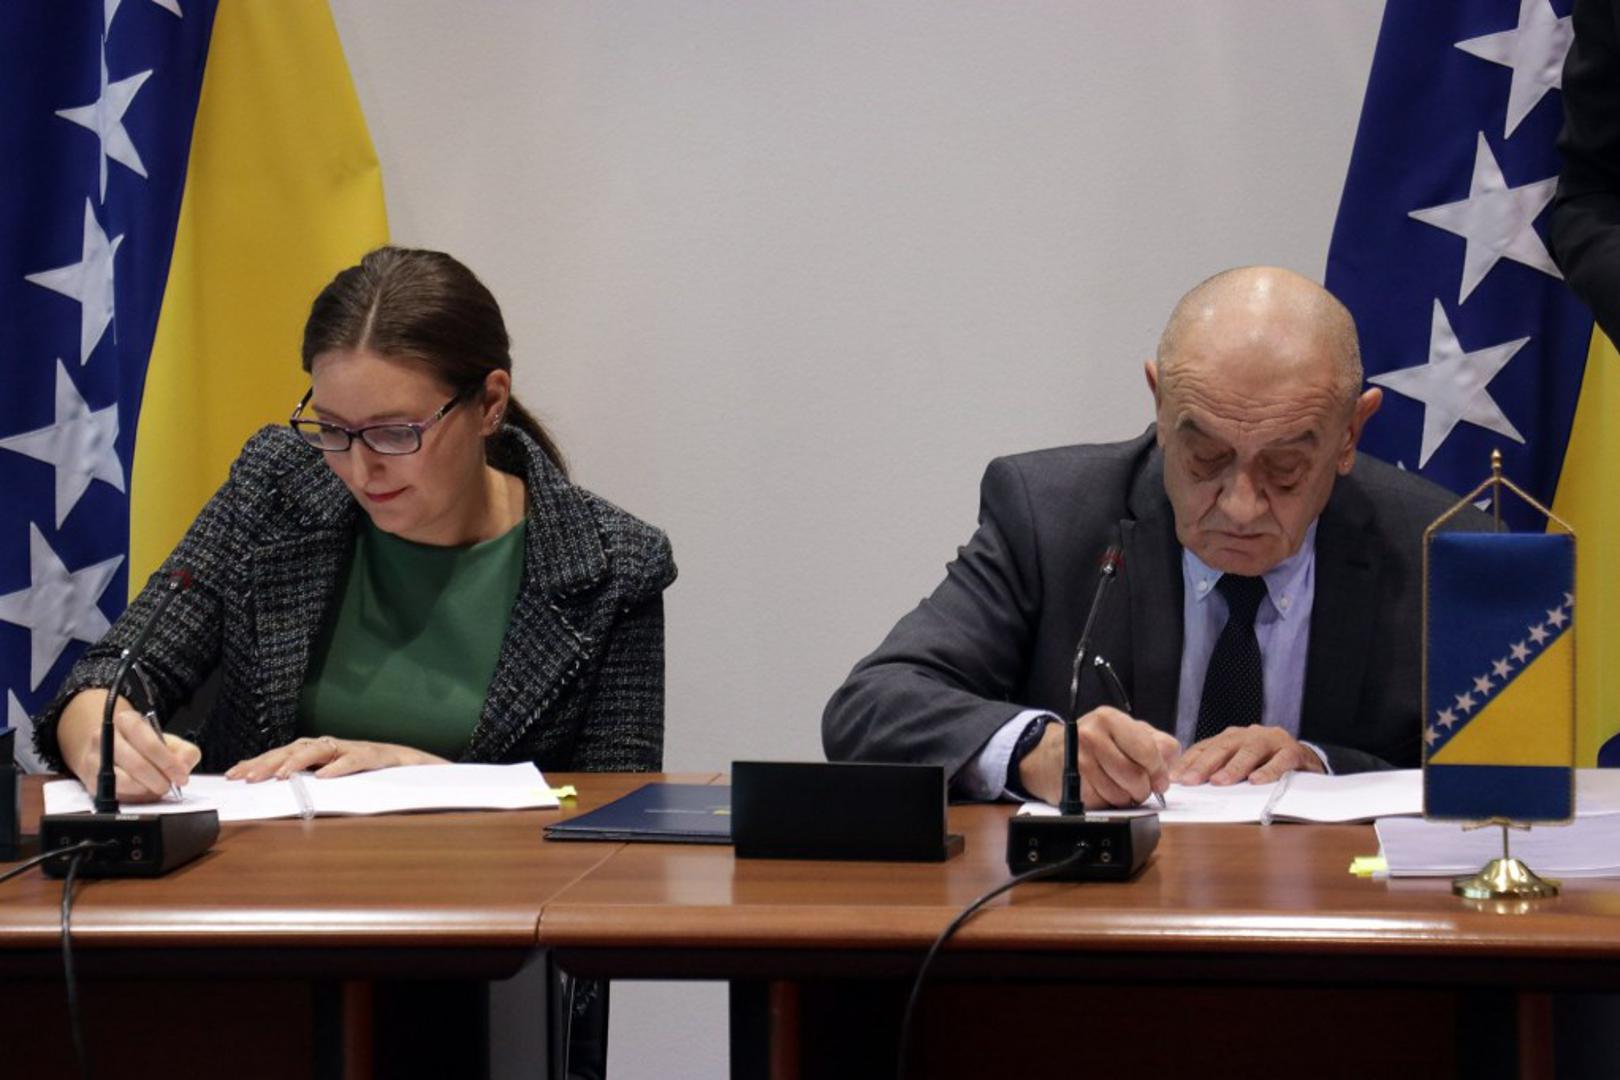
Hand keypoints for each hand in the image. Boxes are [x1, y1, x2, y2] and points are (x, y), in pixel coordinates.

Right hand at [57, 689, 199, 802]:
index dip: (168, 762)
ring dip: (145, 790)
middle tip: (169, 786)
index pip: (149, 742)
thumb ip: (183, 751)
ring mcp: (94, 758)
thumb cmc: (140, 745)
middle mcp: (106, 737)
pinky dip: (132, 796)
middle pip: (136, 764)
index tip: (181, 776)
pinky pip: (113, 792)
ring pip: (123, 780)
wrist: (107, 750)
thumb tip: (184, 766)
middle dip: (158, 779)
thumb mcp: (166, 740)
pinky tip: (142, 792)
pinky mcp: (89, 778)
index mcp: (127, 721)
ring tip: (156, 789)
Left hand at [225, 736, 447, 781]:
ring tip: (281, 775)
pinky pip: (353, 760)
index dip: (257, 762)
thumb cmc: (367, 773)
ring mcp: (350, 748)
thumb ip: (308, 781)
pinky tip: (324, 777)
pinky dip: (338, 767)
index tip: (234, 775)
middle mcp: (330, 746)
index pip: (281, 753)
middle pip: (293, 748)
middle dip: (268, 762)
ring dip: (297, 761)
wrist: (409, 763)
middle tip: (248, 777)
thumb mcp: (332, 778)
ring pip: (318, 749)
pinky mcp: (371, 755)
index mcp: (317, 752)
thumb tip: (274, 796)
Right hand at [1018, 706, 1179, 808]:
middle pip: (1137, 776)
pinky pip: (1106, 804)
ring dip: (1128, 798)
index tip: (1160, 779)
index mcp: (1109, 719)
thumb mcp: (1124, 731)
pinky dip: (1110, 803)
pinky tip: (1103, 790)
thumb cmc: (1092, 743)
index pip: (1148, 750)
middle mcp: (1091, 737)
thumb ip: (1154, 742)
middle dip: (1144, 787)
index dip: (1160, 770)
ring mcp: (1080, 762)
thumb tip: (1170, 762)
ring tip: (1120, 786)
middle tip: (1140, 785)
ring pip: (1123, 795)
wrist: (1048, 755)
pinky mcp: (1073, 786)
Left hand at [1170, 724, 1324, 785]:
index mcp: (1231, 738)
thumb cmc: (1267, 764)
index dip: (1188, 763)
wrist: (1306, 760)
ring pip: (1249, 752)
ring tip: (1219, 782)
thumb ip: (1218, 771)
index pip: (1205, 748)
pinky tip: (1257, 781)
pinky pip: (1280, 761)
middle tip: (1189, 781)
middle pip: (1222, 748)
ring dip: (1233, 767)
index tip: (1174, 779)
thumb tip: (1188, 786)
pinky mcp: (1293, 751)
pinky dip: (1268, 770)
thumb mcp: (1240, 765)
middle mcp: (1248, 735)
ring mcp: (1271, 741)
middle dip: (1204, 765)